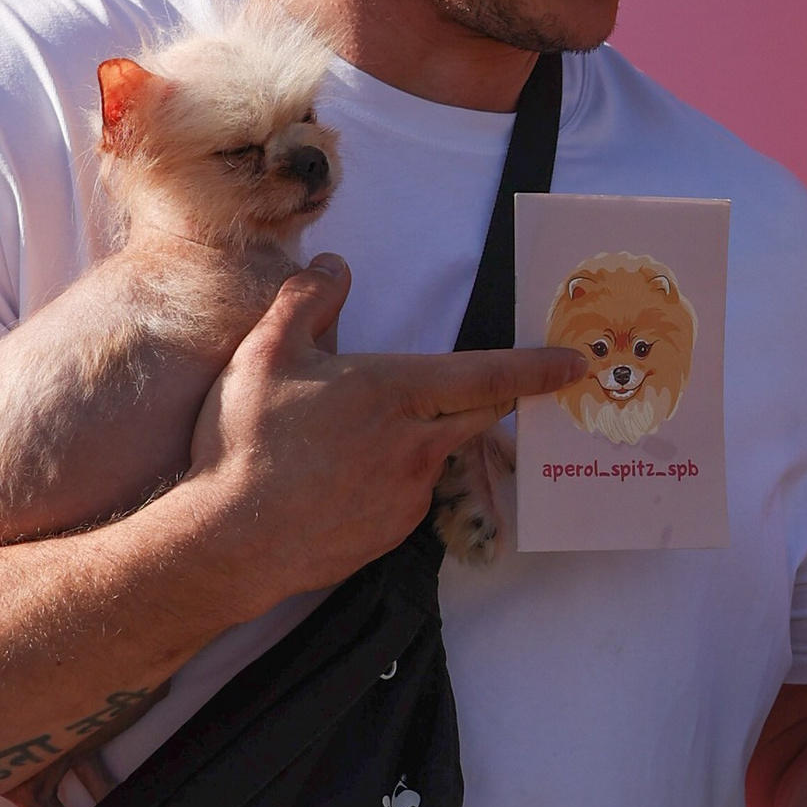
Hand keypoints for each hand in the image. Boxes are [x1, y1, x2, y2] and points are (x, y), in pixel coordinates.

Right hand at [183, 262, 585, 608]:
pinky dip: (392, 479)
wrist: (231, 542)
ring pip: (438, 452)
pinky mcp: (397, 532)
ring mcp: (412, 493)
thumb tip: (336, 264)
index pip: (487, 376)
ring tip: (352, 442)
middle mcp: (418, 444)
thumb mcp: (265, 352)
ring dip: (421, 439)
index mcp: (396, 392)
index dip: (536, 368)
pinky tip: (342, 480)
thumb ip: (308, 299)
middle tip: (492, 389)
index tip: (575, 364)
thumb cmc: (245, 443)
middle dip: (493, 399)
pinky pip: (410, 493)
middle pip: (479, 414)